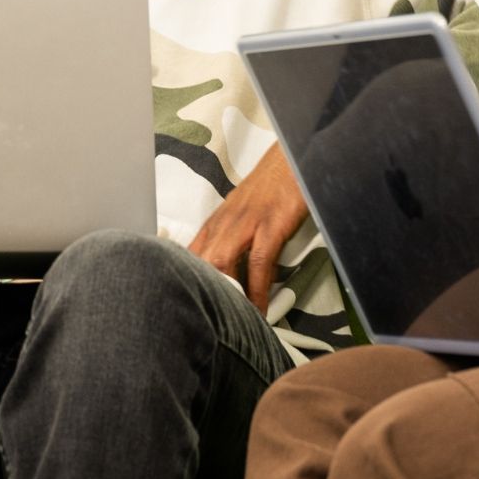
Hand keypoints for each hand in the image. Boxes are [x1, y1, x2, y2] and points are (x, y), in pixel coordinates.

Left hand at [187, 144, 308, 310]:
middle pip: (199, 262)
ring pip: (222, 263)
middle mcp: (225, 222)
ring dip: (226, 295)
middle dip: (199, 293)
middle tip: (206, 321)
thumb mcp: (244, 212)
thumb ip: (235, 240)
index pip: (189, 256)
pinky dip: (258, 290)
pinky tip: (260, 308)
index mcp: (217, 221)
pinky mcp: (271, 225)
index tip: (185, 306)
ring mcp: (247, 222)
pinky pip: (259, 263)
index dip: (183, 283)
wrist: (294, 156)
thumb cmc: (273, 184)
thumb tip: (237, 274)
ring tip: (233, 322)